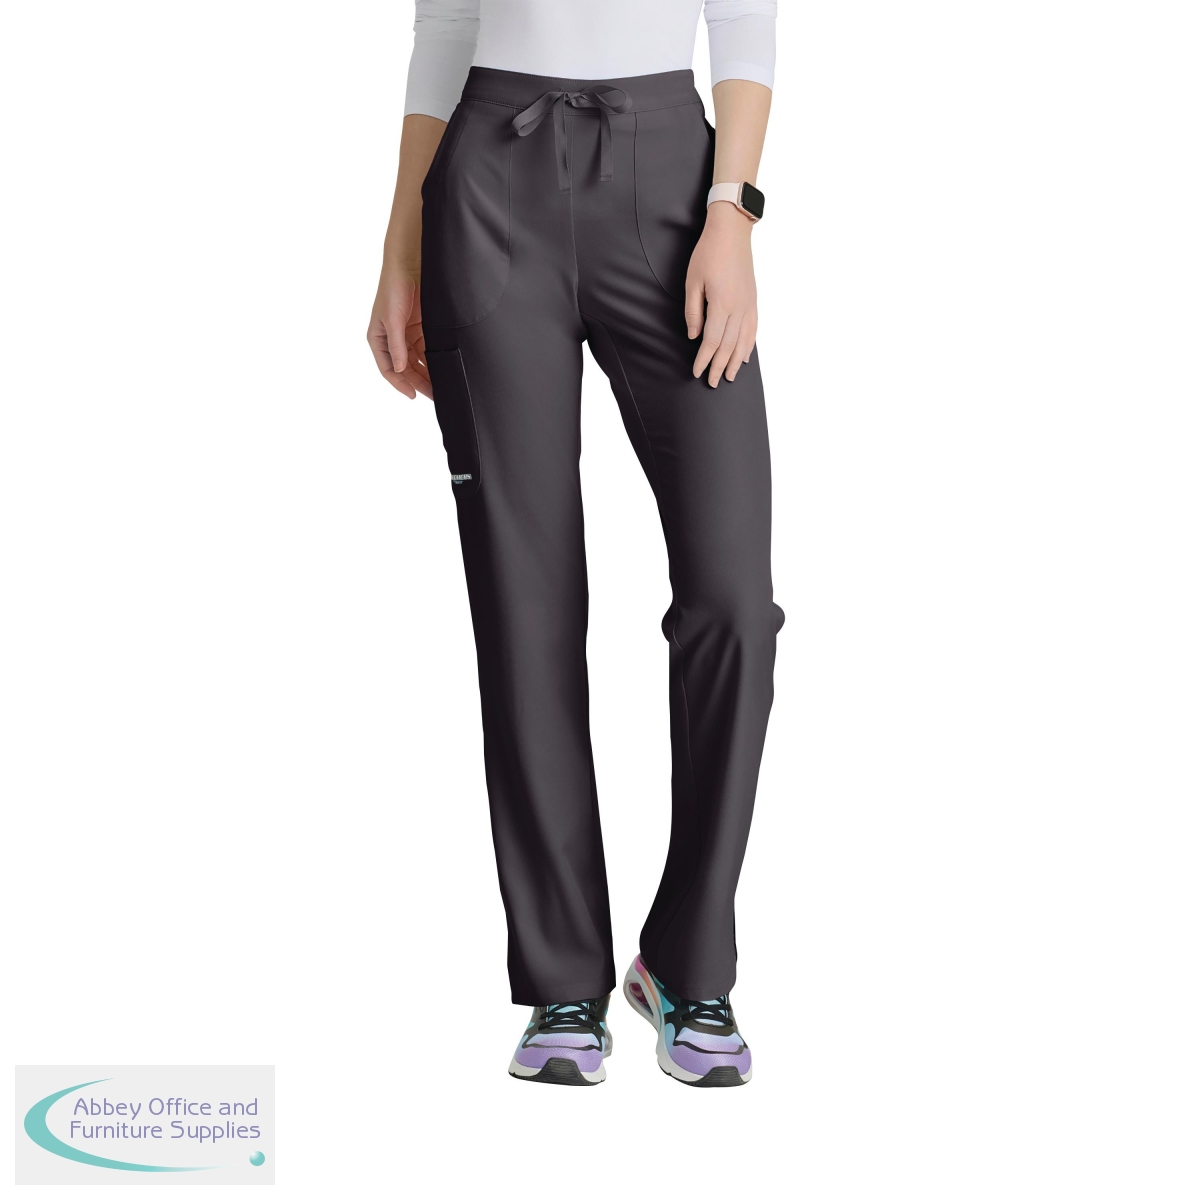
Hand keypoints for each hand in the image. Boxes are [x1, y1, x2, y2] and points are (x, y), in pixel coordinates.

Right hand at [367, 261, 431, 398]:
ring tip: (441, 385)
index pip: (389, 369)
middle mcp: (392, 340)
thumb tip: (400, 369)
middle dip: (418, 382)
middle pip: (406, 369)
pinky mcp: (422, 329)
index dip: (400, 383)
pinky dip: (434, 360)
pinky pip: (428, 350)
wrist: (410, 265)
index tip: (413, 394)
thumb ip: (396, 346)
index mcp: (378, 339)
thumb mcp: (392, 319)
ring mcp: (407, 335)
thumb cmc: (393, 288)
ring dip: (428, 373)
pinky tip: (444, 368)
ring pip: (418, 362)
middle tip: (433, 395)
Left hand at [684, 202, 757, 386]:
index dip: (704, 359)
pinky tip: (744, 357)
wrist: (732, 232)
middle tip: (712, 382)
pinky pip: (753, 329)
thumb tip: (693, 336)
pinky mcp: (753, 300)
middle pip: (728, 346)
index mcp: (721, 304)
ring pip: (743, 341)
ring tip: (728, 377)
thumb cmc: (708, 254)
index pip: (712, 341)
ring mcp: (748, 305)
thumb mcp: (692, 282)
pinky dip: (749, 345)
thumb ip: (693, 312)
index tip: (697, 372)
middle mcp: (738, 308)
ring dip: (735, 362)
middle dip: (718, 366)